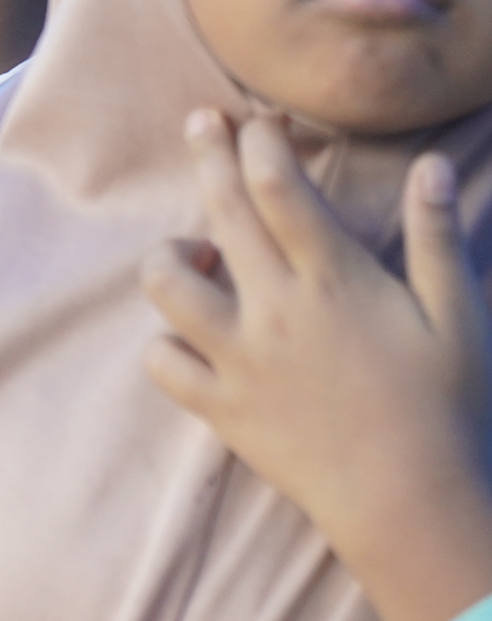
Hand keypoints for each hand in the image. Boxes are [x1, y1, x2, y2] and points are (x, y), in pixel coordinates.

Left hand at [144, 112, 491, 620]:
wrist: (409, 502)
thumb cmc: (445, 407)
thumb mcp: (459, 317)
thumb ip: (438, 238)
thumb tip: (432, 167)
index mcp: (335, 280)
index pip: (279, 187)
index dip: (260, 143)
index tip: (256, 118)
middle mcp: (275, 309)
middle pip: (220, 211)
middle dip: (206, 155)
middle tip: (200, 123)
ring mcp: (237, 358)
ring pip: (165, 283)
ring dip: (170, 254)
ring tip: (193, 251)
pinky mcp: (218, 406)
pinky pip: (161, 361)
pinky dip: (165, 340)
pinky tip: (188, 333)